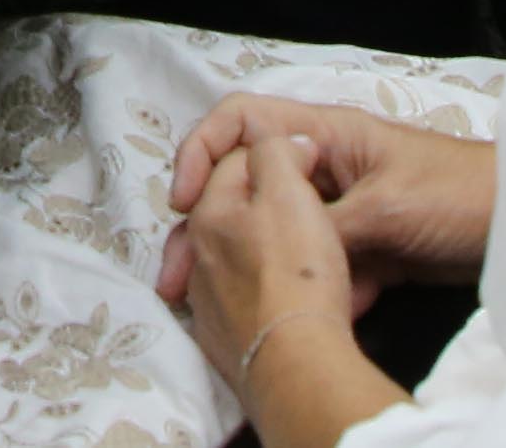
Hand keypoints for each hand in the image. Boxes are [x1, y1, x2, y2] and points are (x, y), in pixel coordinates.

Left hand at [159, 134, 378, 435]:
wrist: (297, 362)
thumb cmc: (297, 272)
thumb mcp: (289, 192)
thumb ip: (277, 152)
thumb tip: (285, 144)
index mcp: (210, 213)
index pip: (234, 162)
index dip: (274, 153)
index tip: (308, 162)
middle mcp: (197, 255)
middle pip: (227, 212)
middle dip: (256, 201)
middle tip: (295, 202)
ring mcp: (206, 301)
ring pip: (228, 259)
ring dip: (254, 250)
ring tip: (288, 254)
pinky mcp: (222, 340)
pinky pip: (236, 302)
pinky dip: (255, 293)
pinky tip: (277, 298)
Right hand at [161, 97, 496, 300]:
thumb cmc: (461, 194)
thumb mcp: (385, 207)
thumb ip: (324, 224)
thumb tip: (275, 251)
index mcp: (326, 135)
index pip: (243, 123)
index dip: (203, 151)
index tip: (185, 201)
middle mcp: (325, 168)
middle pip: (250, 187)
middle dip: (213, 229)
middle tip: (182, 275)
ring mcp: (343, 210)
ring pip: (282, 236)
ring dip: (261, 269)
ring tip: (233, 308)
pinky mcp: (364, 249)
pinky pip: (320, 269)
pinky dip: (315, 292)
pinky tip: (319, 316)